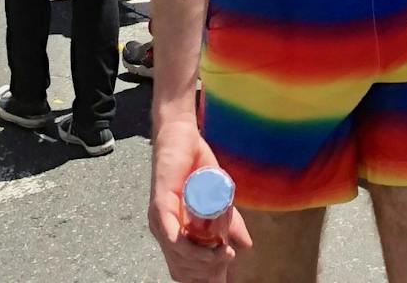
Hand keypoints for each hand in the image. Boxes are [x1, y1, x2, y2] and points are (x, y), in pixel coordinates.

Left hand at [149, 118, 250, 282]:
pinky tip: (199, 246)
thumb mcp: (219, 200)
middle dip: (208, 270)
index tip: (225, 278)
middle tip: (228, 257)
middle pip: (184, 269)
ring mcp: (161, 219)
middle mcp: (165, 232)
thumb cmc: (197, 168)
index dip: (207, 277)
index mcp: (176, 235)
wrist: (183, 137)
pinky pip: (170, 233)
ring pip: (180, 254)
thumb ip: (230, 224)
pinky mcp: (160, 203)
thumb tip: (245, 246)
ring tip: (224, 252)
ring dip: (204, 258)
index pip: (186, 270)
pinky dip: (183, 244)